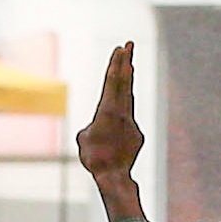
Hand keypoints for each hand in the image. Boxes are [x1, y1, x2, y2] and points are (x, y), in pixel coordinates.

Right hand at [74, 42, 143, 191]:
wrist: (114, 176)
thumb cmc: (94, 157)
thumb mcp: (84, 138)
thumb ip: (90, 126)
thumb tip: (97, 128)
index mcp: (108, 109)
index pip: (113, 81)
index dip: (116, 64)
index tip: (120, 49)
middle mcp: (122, 113)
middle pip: (125, 83)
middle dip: (126, 62)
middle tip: (129, 45)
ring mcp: (131, 123)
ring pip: (129, 98)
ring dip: (128, 82)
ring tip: (129, 66)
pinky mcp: (136, 135)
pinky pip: (126, 123)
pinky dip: (120, 122)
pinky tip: (113, 136)